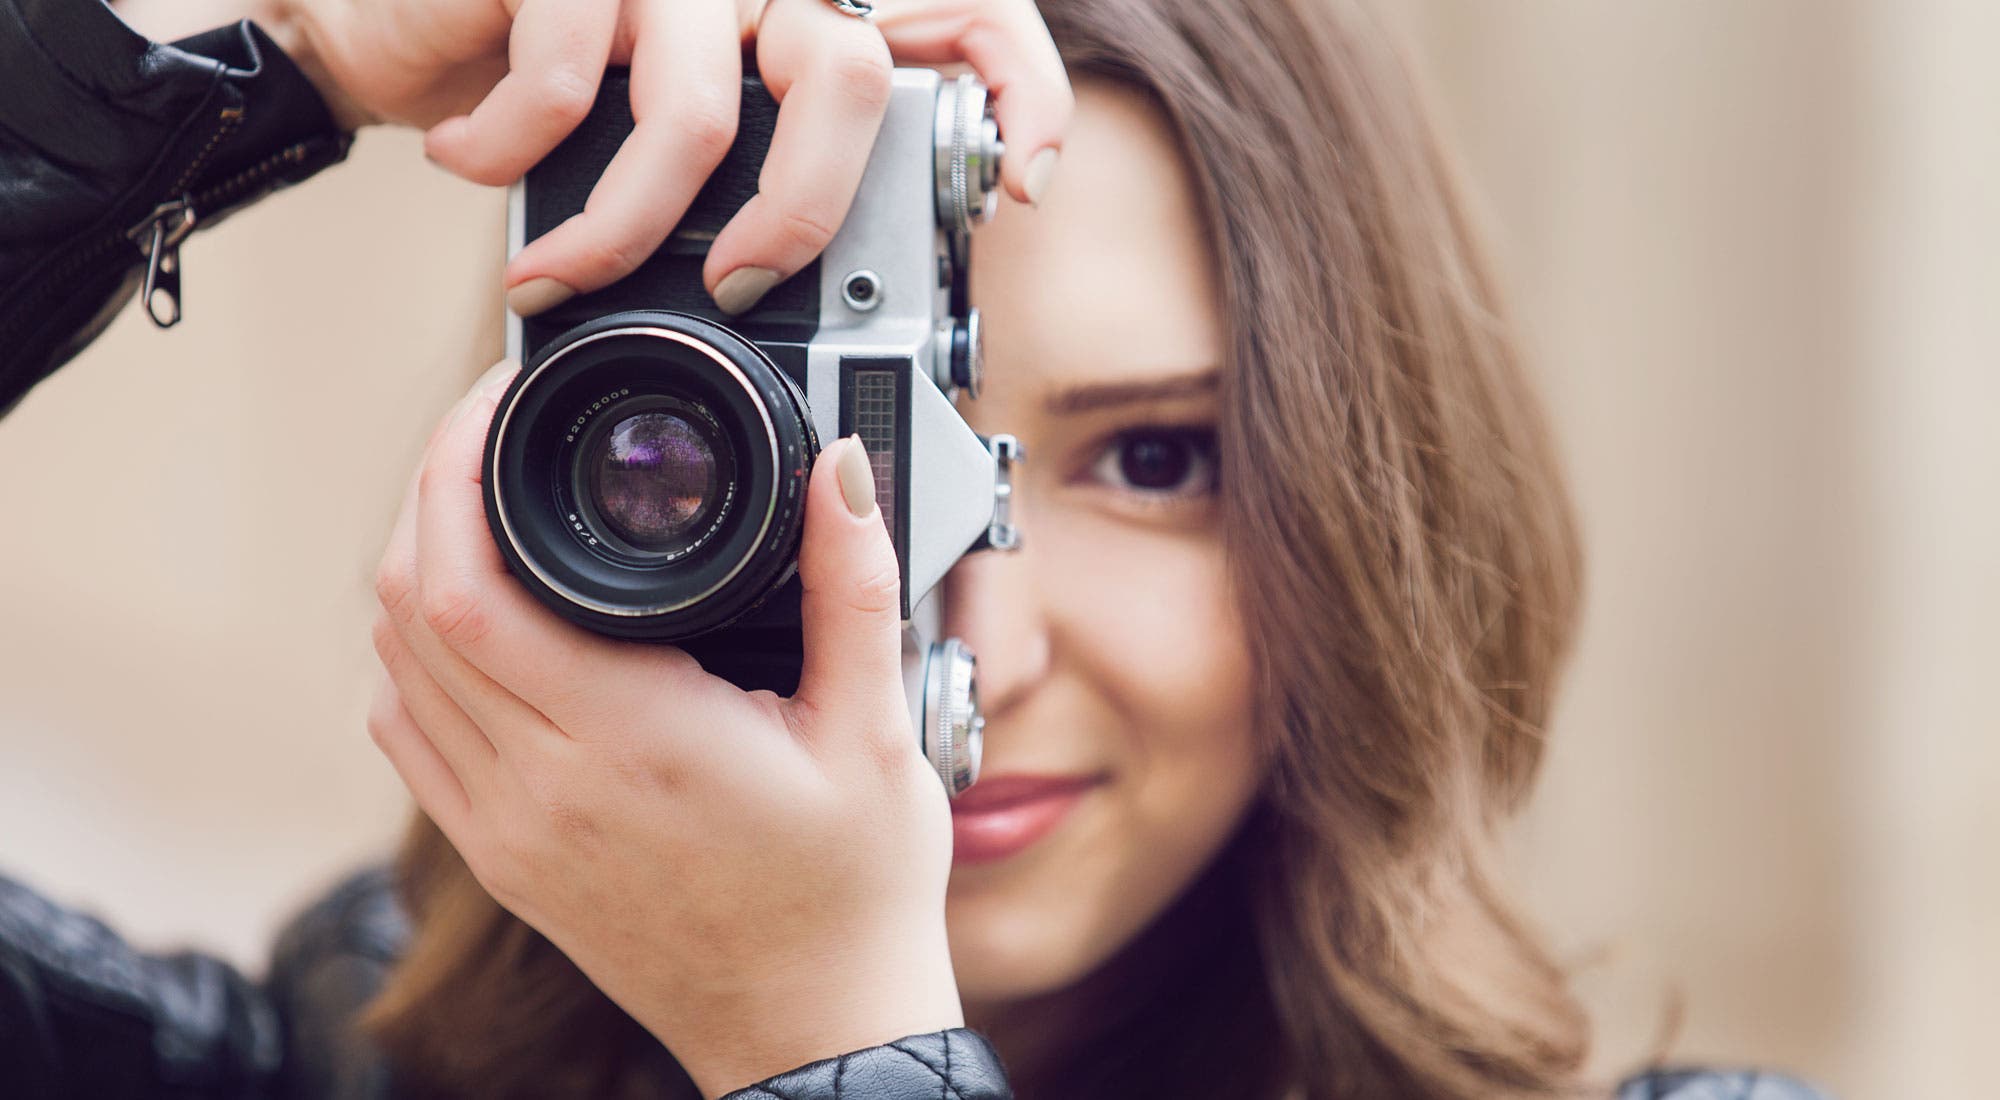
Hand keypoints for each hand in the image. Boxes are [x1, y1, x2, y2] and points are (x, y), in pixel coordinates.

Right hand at [246, 0, 1072, 314]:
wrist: (392, 23)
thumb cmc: (553, 86)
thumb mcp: (674, 142)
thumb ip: (762, 177)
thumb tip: (822, 283)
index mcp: (808, 13)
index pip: (966, 12)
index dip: (1019, 87)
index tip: (1024, 186)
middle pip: (847, 78)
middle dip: (800, 212)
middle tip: (738, 290)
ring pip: (698, 110)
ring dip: (620, 227)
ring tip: (556, 276)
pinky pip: (566, 79)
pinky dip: (511, 155)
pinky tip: (474, 165)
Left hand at [366, 362, 959, 1097]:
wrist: (814, 1030)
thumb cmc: (851, 891)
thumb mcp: (877, 729)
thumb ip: (855, 582)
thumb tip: (838, 467)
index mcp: (632, 741)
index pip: (467, 587)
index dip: (449, 475)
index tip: (490, 408)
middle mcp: (544, 788)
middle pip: (405, 612)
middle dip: (429, 502)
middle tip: (490, 443)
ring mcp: (508, 834)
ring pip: (392, 672)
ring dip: (417, 579)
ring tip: (486, 521)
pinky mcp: (503, 864)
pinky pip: (410, 740)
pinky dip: (417, 665)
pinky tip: (479, 634)